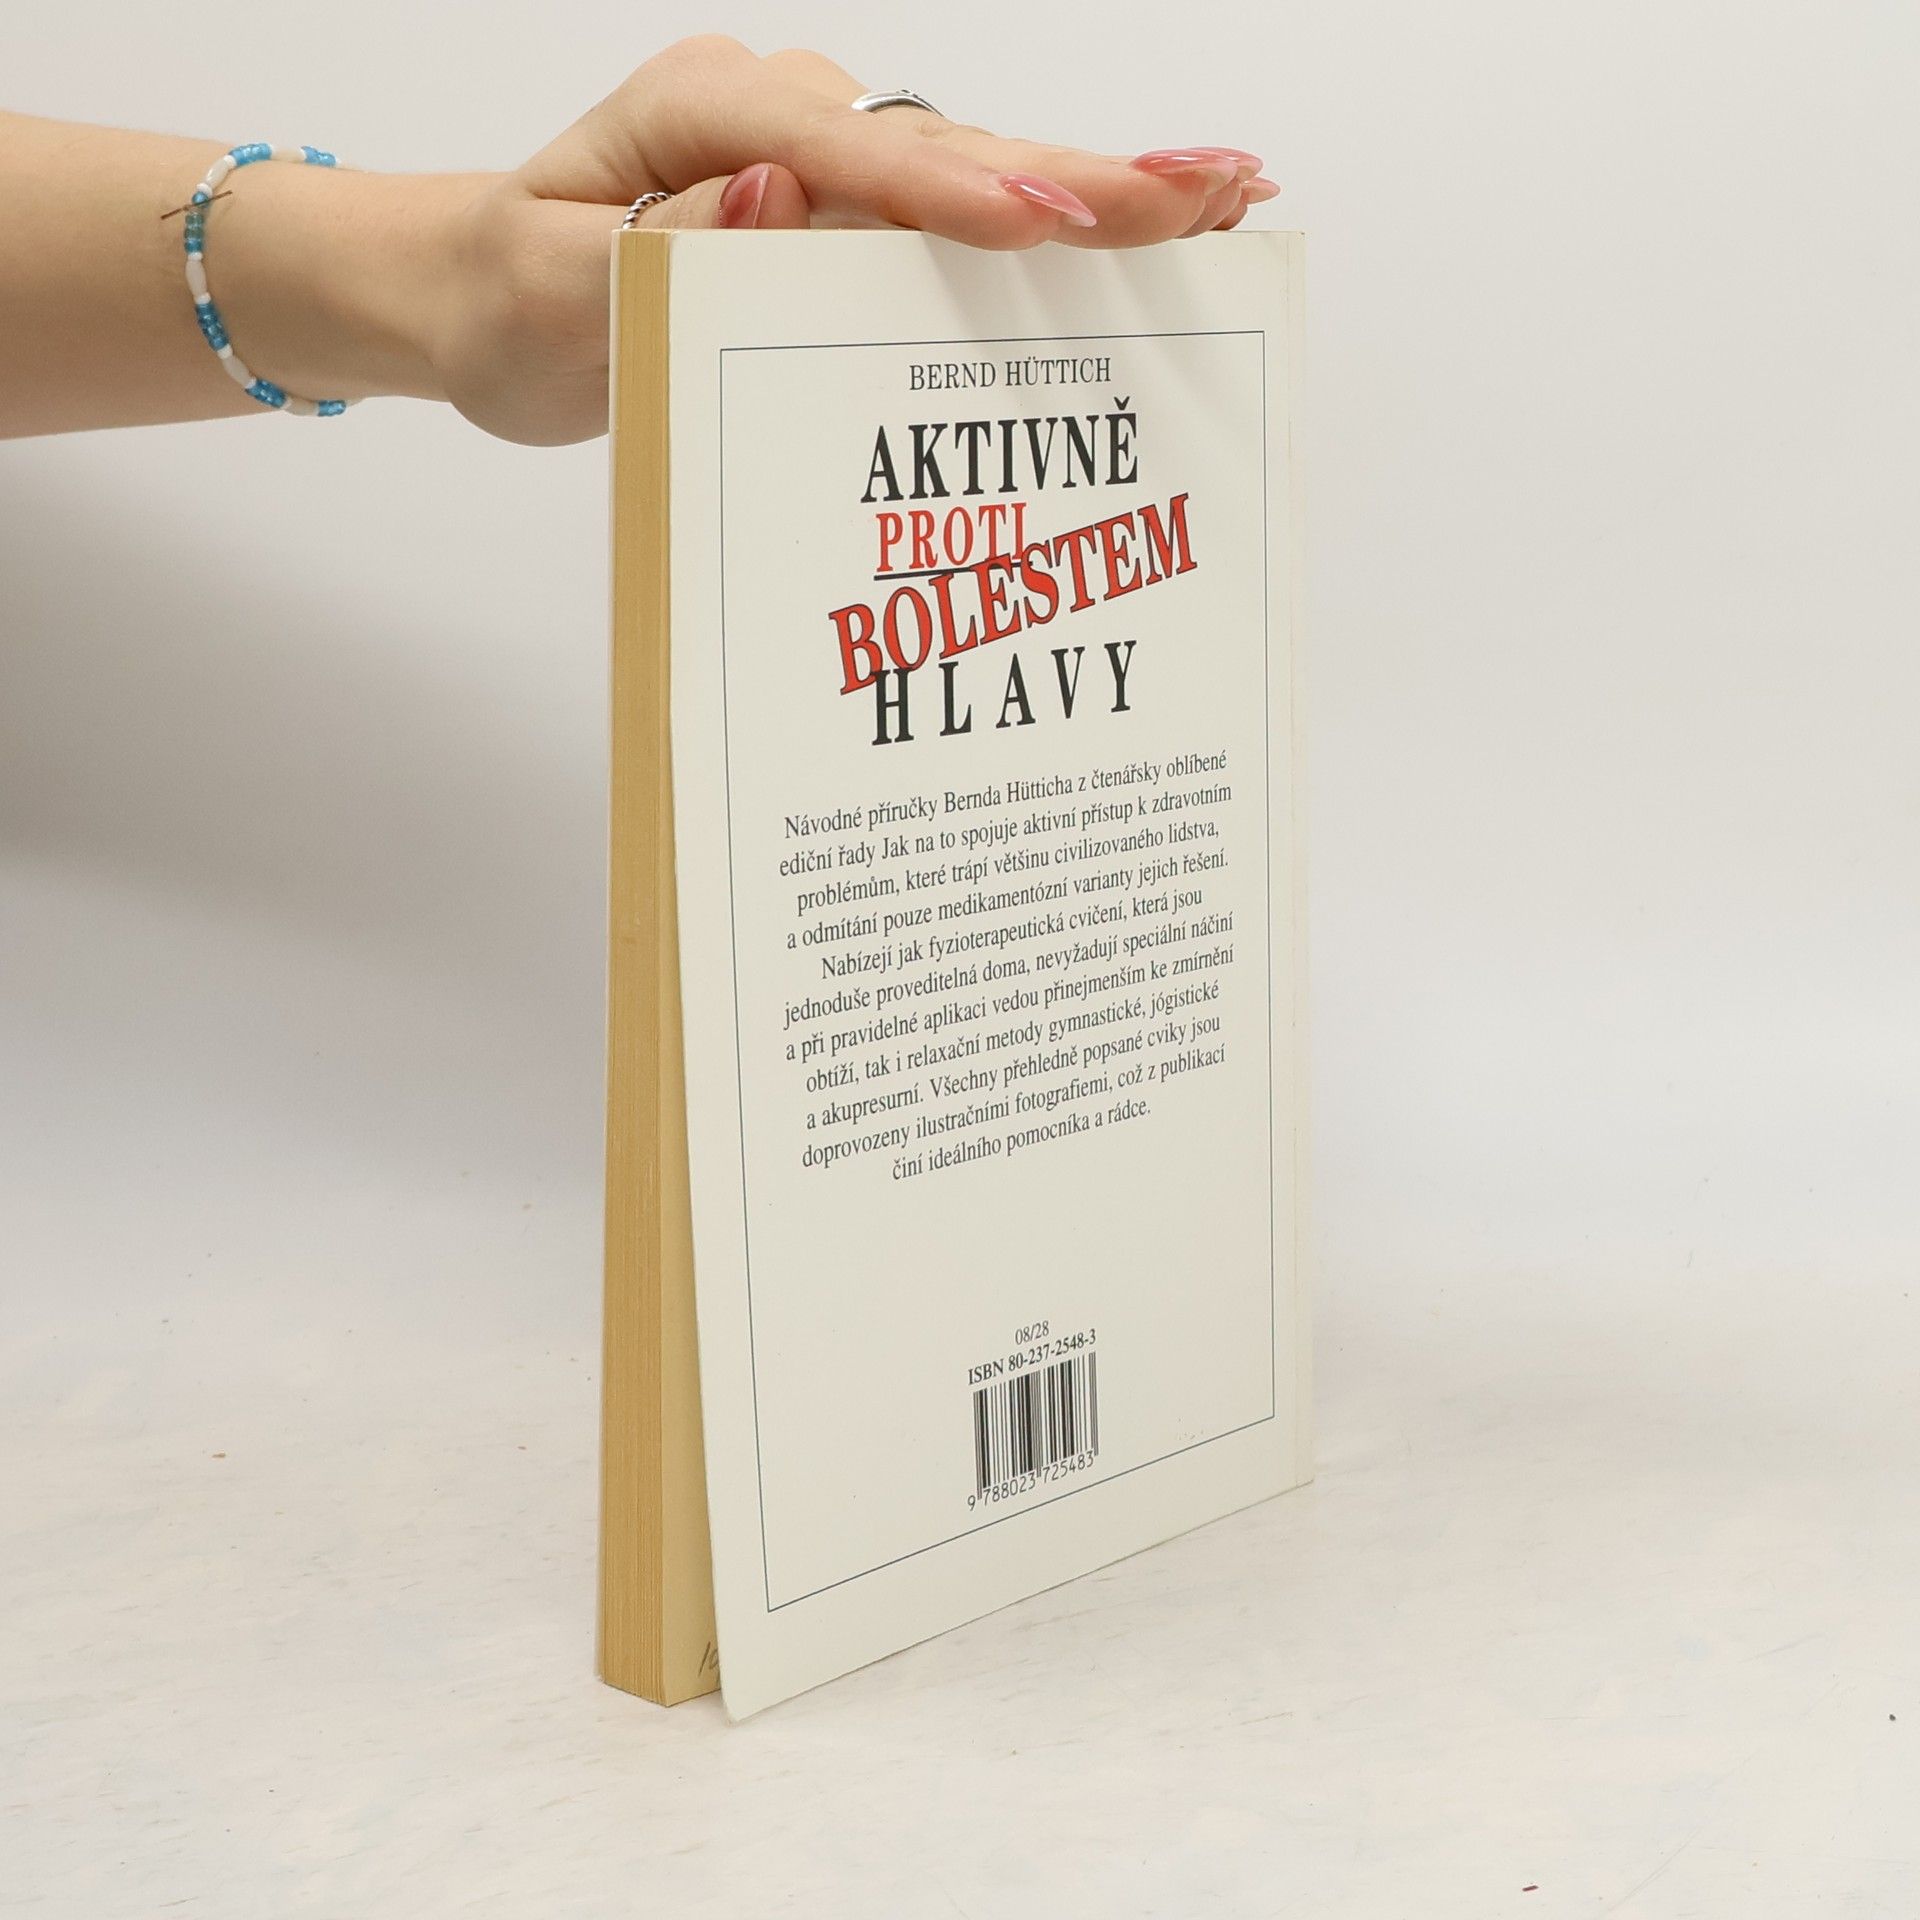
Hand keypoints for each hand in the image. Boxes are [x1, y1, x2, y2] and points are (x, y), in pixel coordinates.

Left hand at [433, 39, 1277, 444]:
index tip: (1046, 217)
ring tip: (1222, 198)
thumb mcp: (555, 293)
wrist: (485, 299)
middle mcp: (779, 116)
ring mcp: (821, 155)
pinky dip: (1051, 226)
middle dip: (1078, 174)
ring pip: (972, 173)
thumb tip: (777, 186)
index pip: (841, 152)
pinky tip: (1143, 224)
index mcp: (701, 115)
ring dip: (1097, 191)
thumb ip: (660, 248)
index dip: (949, 189)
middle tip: (1208, 190)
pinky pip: (955, 216)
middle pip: (943, 146)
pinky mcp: (844, 208)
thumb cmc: (513, 304)